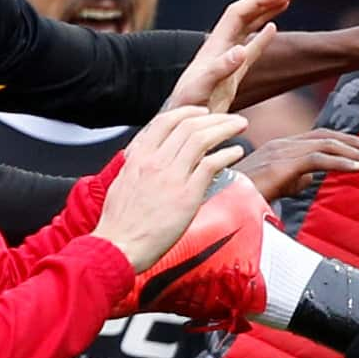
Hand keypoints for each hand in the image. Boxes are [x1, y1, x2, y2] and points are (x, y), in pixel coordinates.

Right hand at [97, 103, 249, 271]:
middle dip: (215, 118)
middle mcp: (155, 161)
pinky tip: (236, 152)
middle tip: (231, 118)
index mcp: (139, 157)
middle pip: (189, 126)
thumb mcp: (123, 183)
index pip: (165, 121)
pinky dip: (227, 154)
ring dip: (225, 129)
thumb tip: (149, 160)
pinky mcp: (187, 194)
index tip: (202, 112)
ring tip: (239, 126)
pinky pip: (211, 165)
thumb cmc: (120, 223)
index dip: (188, 112)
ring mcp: (172, 176)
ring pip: (202, 139)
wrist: (119, 245)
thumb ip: (138, 167)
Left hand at [170, 0, 292, 110]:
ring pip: (248, 27)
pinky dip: (262, 36)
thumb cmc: (188, 107)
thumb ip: (221, 68)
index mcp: (215, 46)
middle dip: (266, 0)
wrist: (182, 124)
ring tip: (285, 1)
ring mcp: (227, 59)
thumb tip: (241, 50)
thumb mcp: (202, 88)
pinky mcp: (232, 73)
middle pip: (244, 14)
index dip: (260, 1)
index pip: (238, 13)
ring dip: (265, 11)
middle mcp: (220, 47)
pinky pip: (250, 48)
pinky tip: (272, 27)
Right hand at [236, 129, 358, 202]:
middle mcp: (284, 144)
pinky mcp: (282, 165)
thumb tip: (312, 179)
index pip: (322, 138)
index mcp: (283, 147)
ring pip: (328, 146)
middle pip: (329, 139)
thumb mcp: (276, 186)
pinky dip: (341, 163)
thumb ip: (295, 180)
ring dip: (358, 157)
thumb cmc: (243, 197)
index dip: (348, 144)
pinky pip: (318, 159)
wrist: (220, 203)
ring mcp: (282, 152)